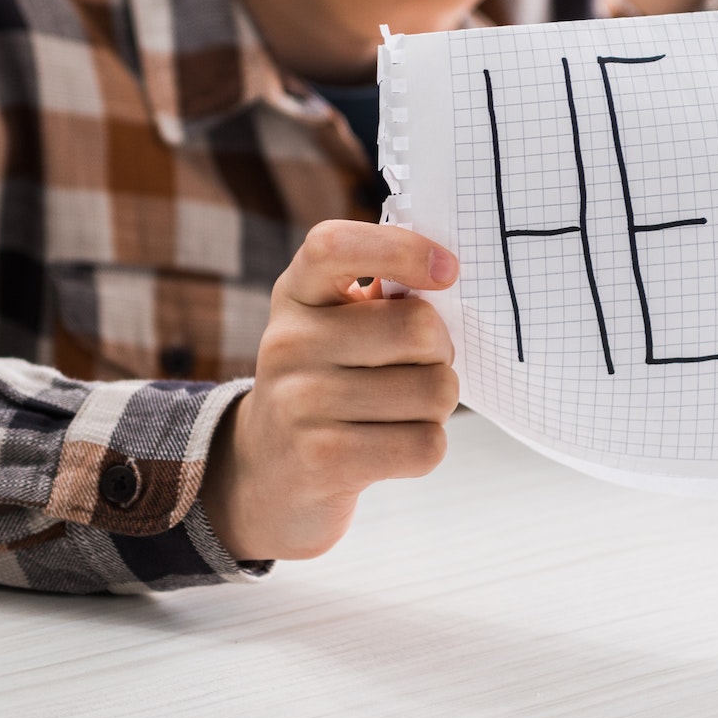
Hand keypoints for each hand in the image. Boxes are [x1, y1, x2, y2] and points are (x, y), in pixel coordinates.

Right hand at [202, 220, 459, 561]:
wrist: (268, 471)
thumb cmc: (326, 383)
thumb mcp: (333, 326)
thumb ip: (382, 298)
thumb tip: (448, 282)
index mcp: (296, 294)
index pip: (335, 246)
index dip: (400, 248)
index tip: (448, 270)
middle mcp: (288, 342)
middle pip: (419, 327)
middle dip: (442, 352)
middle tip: (422, 366)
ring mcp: (300, 402)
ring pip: (433, 390)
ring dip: (438, 404)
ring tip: (403, 409)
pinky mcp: (324, 459)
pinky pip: (425, 444)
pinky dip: (427, 446)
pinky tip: (393, 444)